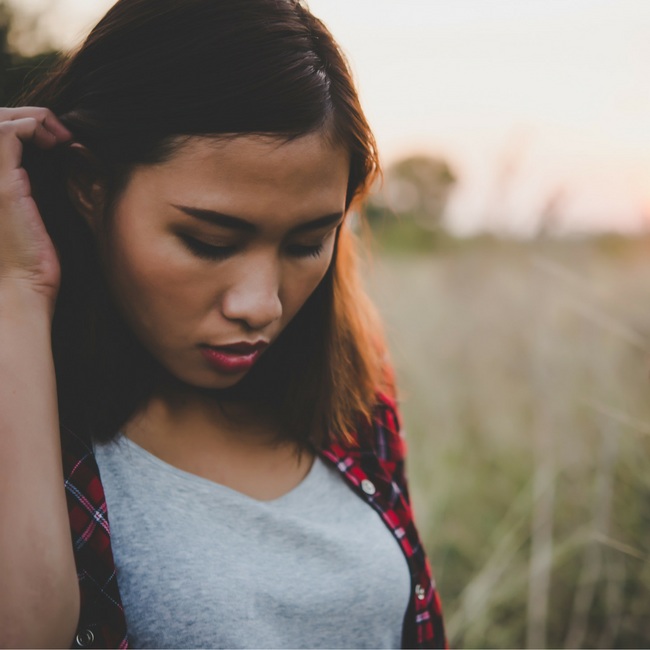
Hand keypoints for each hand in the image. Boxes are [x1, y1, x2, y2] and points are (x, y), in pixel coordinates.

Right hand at [0, 107, 71, 310]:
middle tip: (58, 134)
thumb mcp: (29, 215)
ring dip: (31, 118)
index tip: (54, 140)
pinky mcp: (1, 184)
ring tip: (57, 136)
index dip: (19, 124)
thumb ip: (28, 185)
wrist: (22, 289)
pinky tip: (55, 143)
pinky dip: (33, 126)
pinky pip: (8, 132)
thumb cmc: (28, 260)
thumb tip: (57, 157)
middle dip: (24, 116)